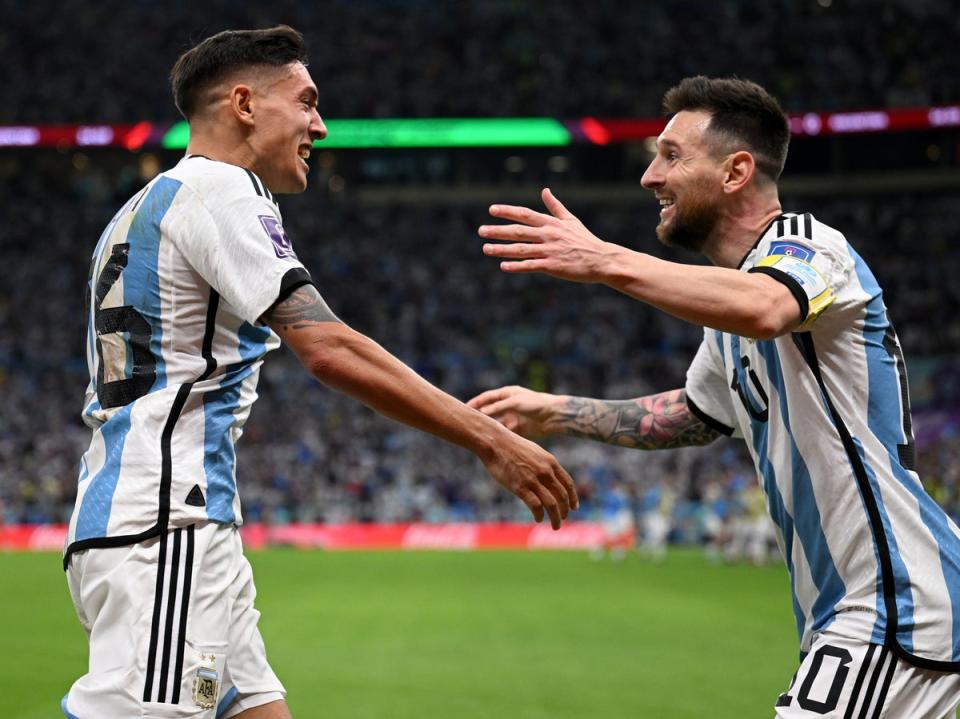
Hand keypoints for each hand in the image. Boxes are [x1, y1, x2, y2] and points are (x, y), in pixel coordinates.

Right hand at [468, 385, 564, 439]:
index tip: (464, 408)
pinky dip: (498, 435)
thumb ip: (497, 408)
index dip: (475, 402)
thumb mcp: (514, 403)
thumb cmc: (536, 404)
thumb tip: (481, 413)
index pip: (486, 397)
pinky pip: (504, 432)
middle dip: (479, 416)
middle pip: (489, 411)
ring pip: (496, 423)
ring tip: (477, 433)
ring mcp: (512, 417)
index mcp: (507, 394)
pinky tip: (491, 440)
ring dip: (488, 427)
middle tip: (467, 423)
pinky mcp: (517, 429)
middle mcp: (508, 405)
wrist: (555, 416)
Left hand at [479, 188, 620, 282]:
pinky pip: (531, 266)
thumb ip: (555, 206)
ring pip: (521, 249)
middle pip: (519, 231)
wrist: (601, 259)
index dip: (507, 211)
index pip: (525, 214)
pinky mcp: (553, 266)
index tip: (491, 210)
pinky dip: (517, 266)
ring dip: (501, 249)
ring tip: (485, 248)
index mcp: (551, 223)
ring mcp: (550, 251)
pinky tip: (503, 266)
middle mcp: (549, 235)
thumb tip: (545, 190)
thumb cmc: (585, 240)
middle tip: (480, 231)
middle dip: (498, 230)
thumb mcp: (571, 220)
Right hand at [480, 430, 577, 529]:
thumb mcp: (534, 452)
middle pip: (562, 496)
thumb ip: (544, 464)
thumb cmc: (512, 446)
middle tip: (562, 518)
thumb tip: (549, 476)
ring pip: (552, 504)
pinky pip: (536, 506)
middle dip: (564, 510)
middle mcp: (545, 472)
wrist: (495, 442)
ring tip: (555, 526)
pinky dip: (539, 515)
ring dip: (555, 518)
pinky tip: (538, 519)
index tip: (574, 507)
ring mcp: (533, 480)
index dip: (573, 497)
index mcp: (551, 462)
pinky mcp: (520, 487)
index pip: (568, 483)